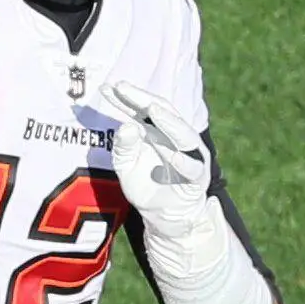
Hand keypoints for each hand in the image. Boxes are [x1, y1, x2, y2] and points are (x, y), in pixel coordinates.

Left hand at [102, 80, 218, 228]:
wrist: (164, 216)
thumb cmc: (146, 186)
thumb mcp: (126, 166)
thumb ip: (123, 148)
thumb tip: (126, 126)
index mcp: (155, 131)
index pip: (140, 110)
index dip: (124, 99)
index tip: (106, 87)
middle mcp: (174, 137)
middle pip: (162, 112)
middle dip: (143, 99)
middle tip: (123, 88)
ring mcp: (189, 155)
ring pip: (183, 135)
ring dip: (168, 122)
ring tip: (152, 110)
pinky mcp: (198, 176)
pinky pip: (192, 167)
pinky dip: (184, 162)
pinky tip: (174, 156)